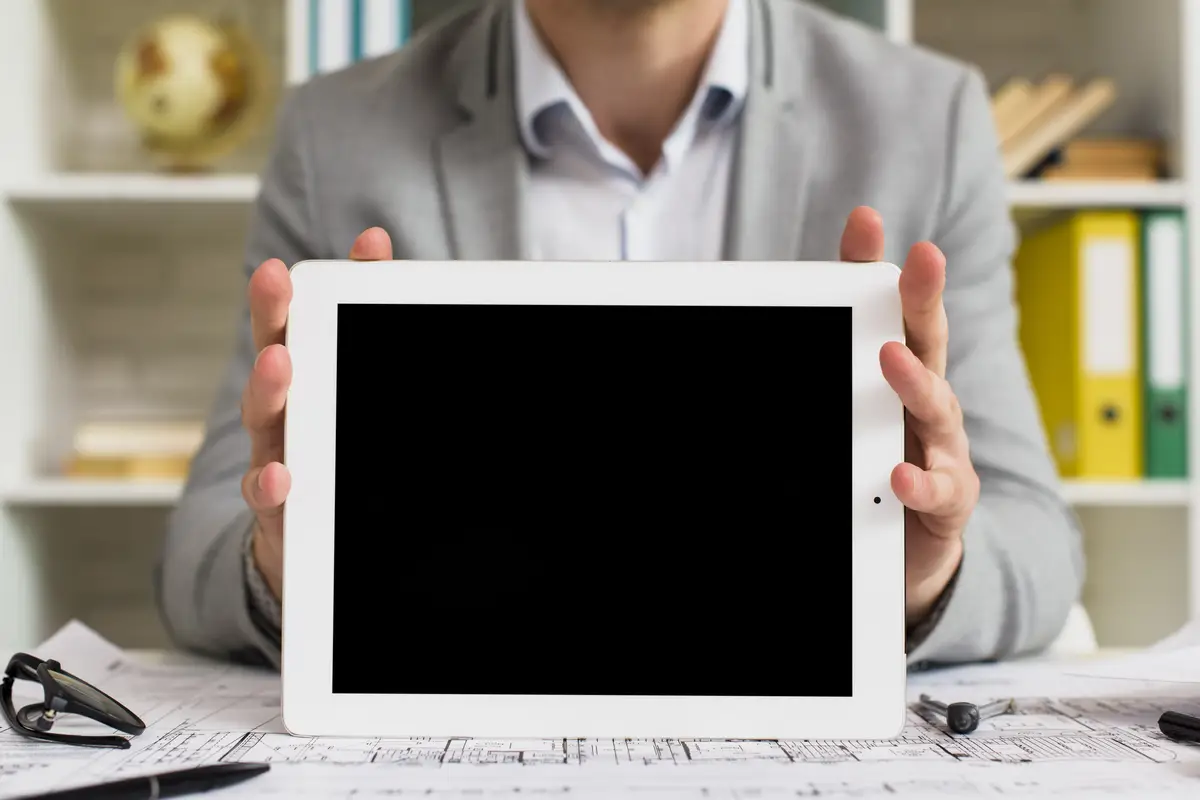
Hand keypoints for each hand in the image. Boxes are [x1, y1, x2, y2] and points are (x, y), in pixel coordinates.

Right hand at [242, 228, 394, 598]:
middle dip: (275, 320)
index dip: (291, 296)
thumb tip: (375, 244)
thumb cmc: (329, 450)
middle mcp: (283, 414)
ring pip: (266, 422)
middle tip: (277, 285)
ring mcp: (276, 458)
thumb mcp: (347, 385)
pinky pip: (270, 497)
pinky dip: (272, 485)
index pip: (297, 328)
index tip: (308, 260)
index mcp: (303, 380)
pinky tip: (280, 474)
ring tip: (279, 363)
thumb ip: (366, 323)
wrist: (304, 540)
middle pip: (274, 361)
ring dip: (269, 391)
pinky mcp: (279, 510)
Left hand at [839, 207, 979, 625]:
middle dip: (923, 297)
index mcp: (899, 372)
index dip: (877, 266)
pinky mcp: (948, 499)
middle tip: (920, 259)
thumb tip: (750, 325)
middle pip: (927, 340)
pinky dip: (920, 481)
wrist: (899, 549)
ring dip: (915, 381)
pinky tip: (899, 475)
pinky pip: (939, 489)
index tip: (865, 221)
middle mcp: (925, 399)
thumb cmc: (870, 468)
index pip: (888, 312)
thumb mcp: (840, 416)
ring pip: (937, 407)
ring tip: (891, 359)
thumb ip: (815, 365)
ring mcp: (942, 447)